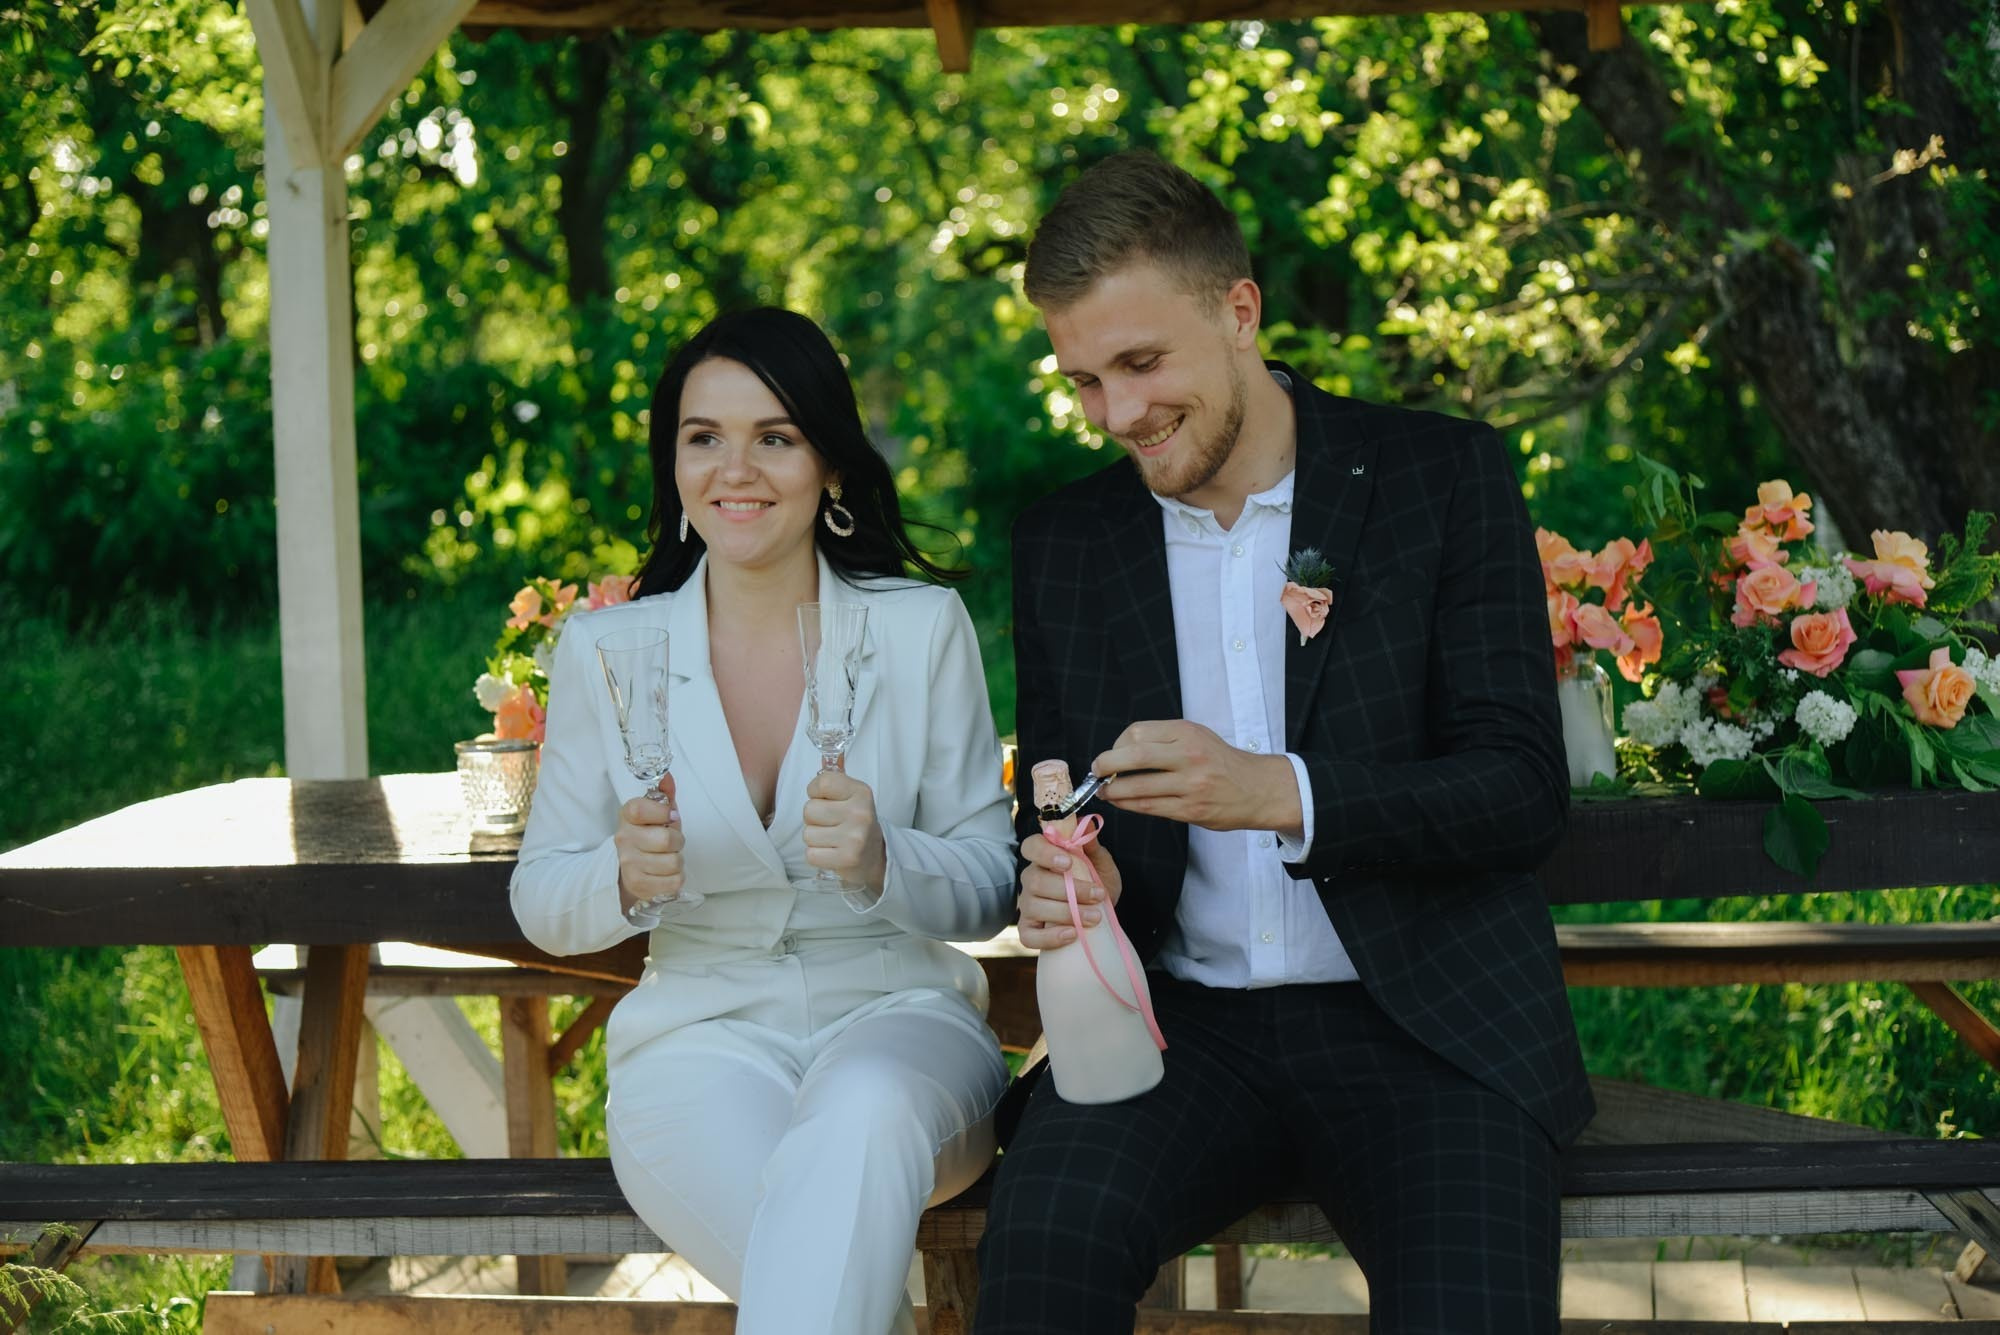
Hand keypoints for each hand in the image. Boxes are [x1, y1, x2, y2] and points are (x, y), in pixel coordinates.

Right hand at [615, 774, 685, 909]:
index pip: (640, 808)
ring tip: (667, 859)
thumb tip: (667, 777)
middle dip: (678, 841)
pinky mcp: (638, 885)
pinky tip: (665, 874)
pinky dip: (676, 878)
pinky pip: (674, 881)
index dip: (662, 812)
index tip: (671, 816)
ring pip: (673, 862)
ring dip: (678, 861)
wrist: (630, 869)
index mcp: (627, 816)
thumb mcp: (657, 813)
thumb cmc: (649, 836)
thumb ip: (664, 794)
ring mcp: (628, 864)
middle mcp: (623, 839)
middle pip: (666, 839)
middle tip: (672, 843)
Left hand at [803, 770, 886, 892]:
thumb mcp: (852, 795)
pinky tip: (832, 853)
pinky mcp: (847, 859)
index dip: (815, 792)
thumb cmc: (855, 821)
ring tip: (832, 839)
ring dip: (815, 839)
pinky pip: (811, 854)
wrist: (874, 855)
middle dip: (814, 819)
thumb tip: (829, 752)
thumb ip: (836, 776)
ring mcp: (855, 838)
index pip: (822, 782)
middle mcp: (860, 813)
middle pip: (809, 810)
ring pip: (808, 834)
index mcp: (860, 792)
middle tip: (831, 824)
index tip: (824, 799)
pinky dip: (817, 855)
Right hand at [1015, 831, 1122, 951]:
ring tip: (1095, 917)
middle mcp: (1031, 878)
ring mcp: (1028, 904)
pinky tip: (1072, 934)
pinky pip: (1029, 936)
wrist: (1103, 913)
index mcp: (1045, 857)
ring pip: (1034, 907)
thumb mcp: (1101, 863)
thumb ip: (1092, 846)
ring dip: (1067, 913)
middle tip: (1098, 895)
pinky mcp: (1029, 929)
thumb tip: (1088, 823)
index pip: (1032, 846)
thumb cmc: (1098, 883)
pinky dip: (1050, 937)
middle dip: (1069, 890)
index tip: (1068, 862)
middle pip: (1036, 881)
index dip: (1045, 853)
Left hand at [1093, 720, 1302, 835]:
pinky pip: (1149, 808)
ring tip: (1105, 791)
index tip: (1112, 754)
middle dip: (1105, 765)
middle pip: (1133, 756)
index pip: (1138, 733)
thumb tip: (1120, 752)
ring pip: (1137, 787)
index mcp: (1187, 733)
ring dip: (1113, 791)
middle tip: (1096, 771)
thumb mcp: (1197, 736)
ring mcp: (1190, 785)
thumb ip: (1163, 740)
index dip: (1117, 745)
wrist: (1258, 788)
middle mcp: (1189, 756)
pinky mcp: (1191, 810)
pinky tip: (1122, 802)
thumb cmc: (1221, 762)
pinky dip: (1129, 805)